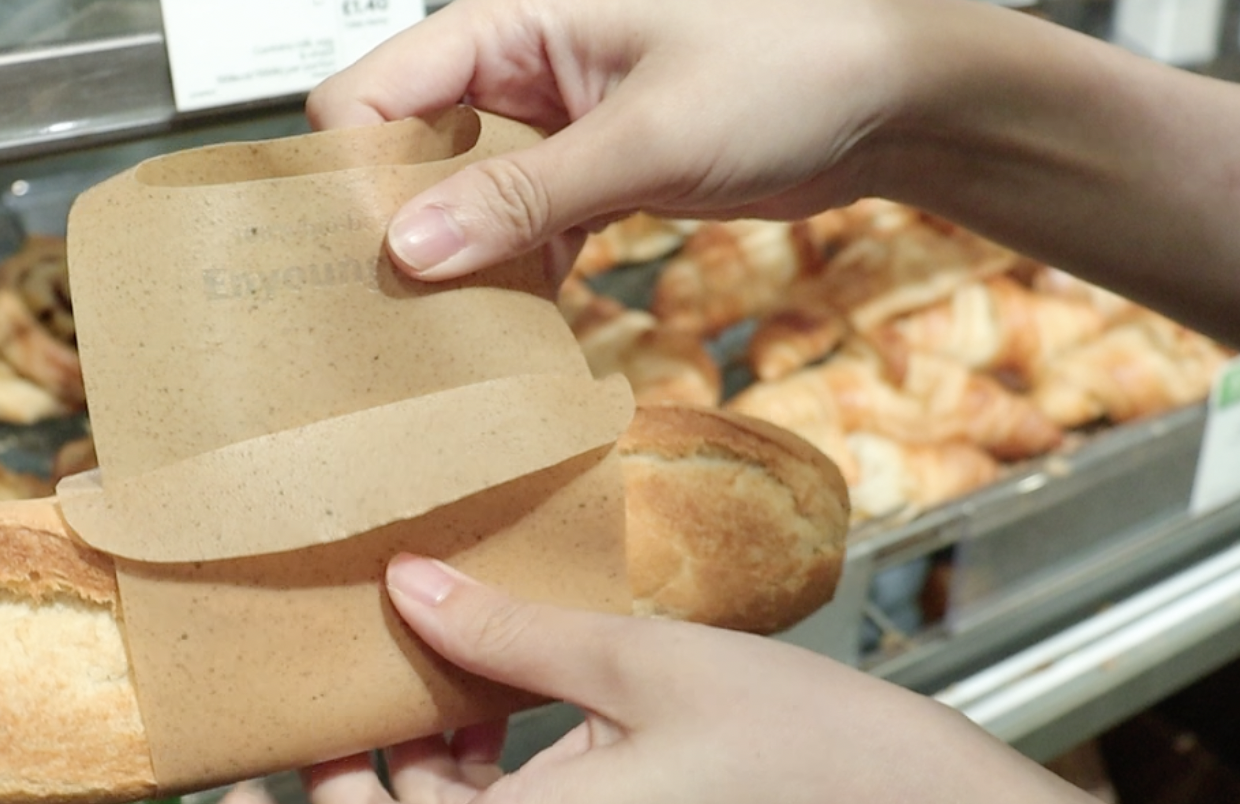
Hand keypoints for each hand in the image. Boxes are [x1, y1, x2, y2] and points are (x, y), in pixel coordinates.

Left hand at [213, 554, 1063, 803]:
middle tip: (372, 644)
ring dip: (422, 736)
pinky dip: (482, 742)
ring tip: (459, 635)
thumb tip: (402, 590)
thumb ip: (506, 630)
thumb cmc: (808, 752)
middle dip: (350, 751)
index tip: (238, 803)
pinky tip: (513, 666)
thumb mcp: (643, 662)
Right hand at [306, 0, 952, 279]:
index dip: (352, 175)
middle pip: (406, 153)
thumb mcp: (646, 138)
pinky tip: (523, 325)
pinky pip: (518, 231)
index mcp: (508, 23)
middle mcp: (515, 72)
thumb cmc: (787, 70)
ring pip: (460, 202)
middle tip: (398, 316)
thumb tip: (411, 248)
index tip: (355, 261)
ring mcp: (549, 128)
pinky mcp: (587, 176)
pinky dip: (516, 277)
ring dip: (461, 265)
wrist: (887, 103)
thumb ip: (524, 196)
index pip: (374, 92)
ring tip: (457, 336)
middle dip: (398, 230)